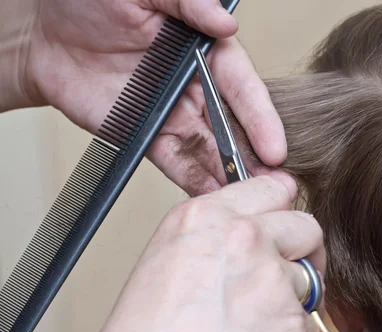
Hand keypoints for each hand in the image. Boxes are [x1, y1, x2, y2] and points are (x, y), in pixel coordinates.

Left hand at [24, 0, 284, 194]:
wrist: (45, 35)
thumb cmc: (92, 1)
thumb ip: (188, 4)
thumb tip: (226, 26)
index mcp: (204, 49)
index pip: (242, 86)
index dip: (261, 118)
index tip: (275, 147)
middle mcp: (196, 84)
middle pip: (233, 124)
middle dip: (255, 155)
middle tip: (275, 185)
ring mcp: (174, 113)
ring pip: (210, 148)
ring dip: (230, 174)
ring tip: (248, 200)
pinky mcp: (148, 134)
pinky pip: (176, 161)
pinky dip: (195, 180)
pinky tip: (213, 198)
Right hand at [52, 173, 325, 331]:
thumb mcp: (168, 258)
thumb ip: (216, 234)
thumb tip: (254, 231)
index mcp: (207, 217)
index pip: (273, 188)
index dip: (283, 211)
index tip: (285, 227)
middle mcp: (243, 238)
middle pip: (306, 227)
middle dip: (303, 254)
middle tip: (289, 278)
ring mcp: (271, 278)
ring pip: (311, 281)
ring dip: (294, 305)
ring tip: (261, 329)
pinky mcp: (290, 322)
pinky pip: (312, 327)